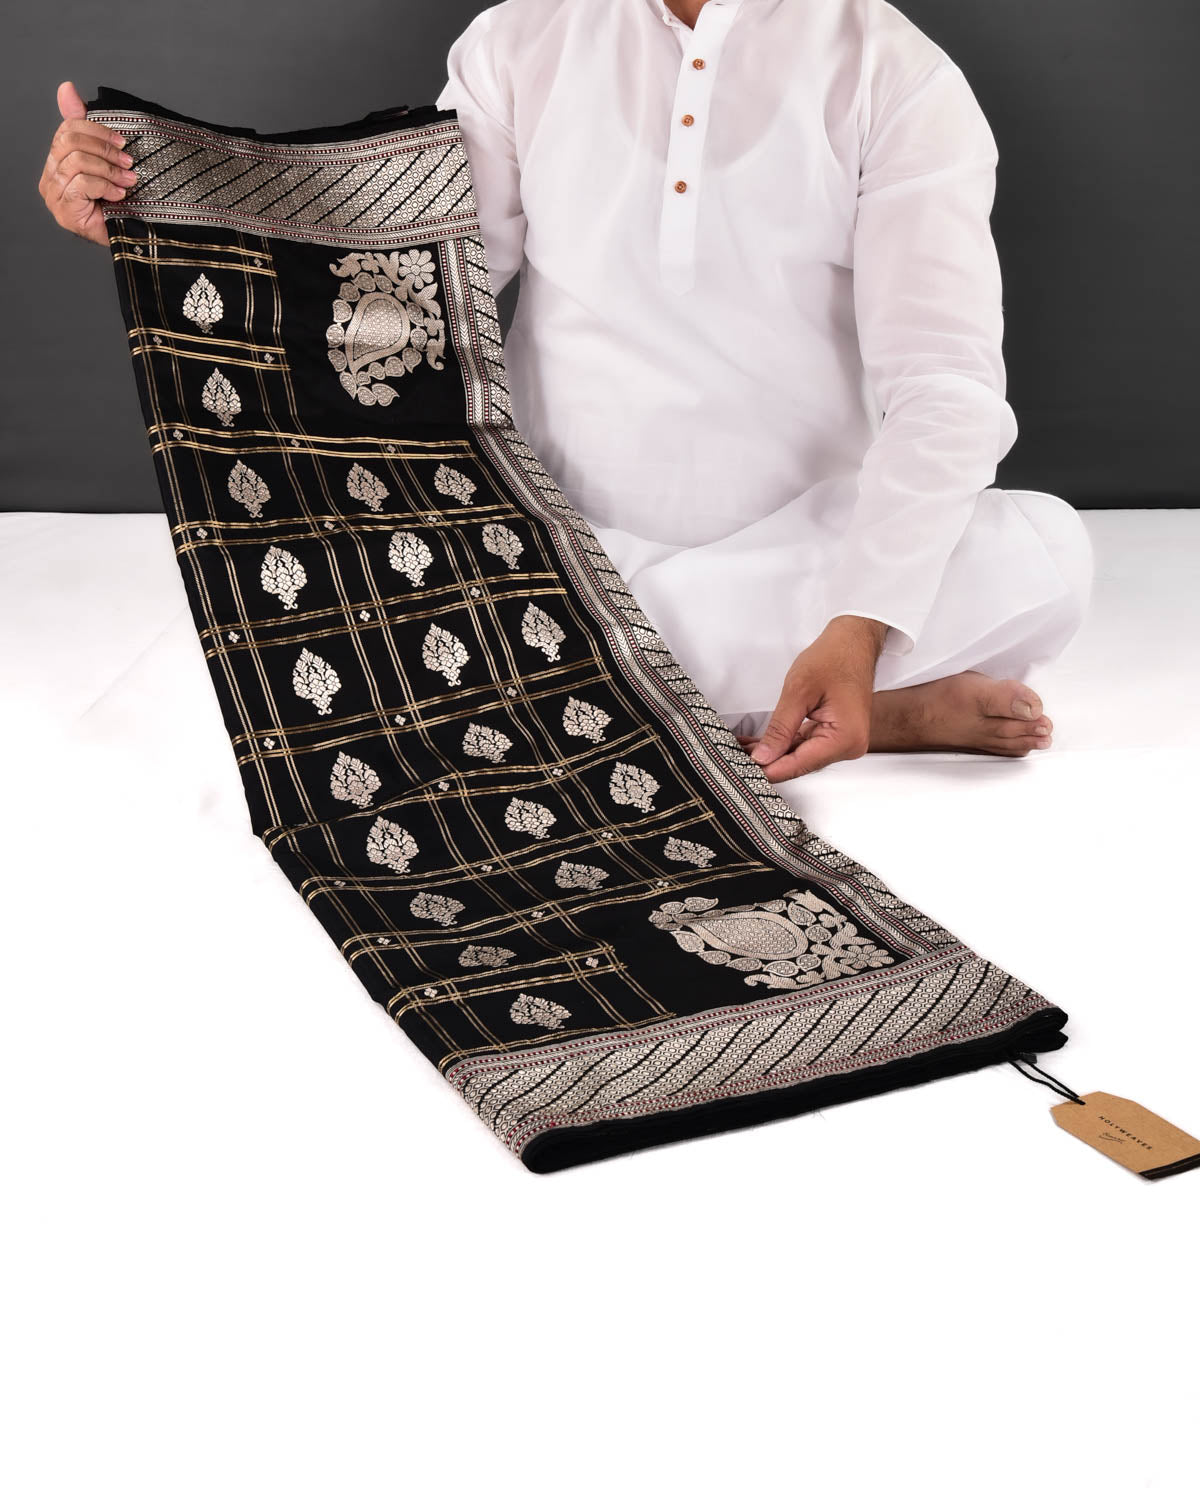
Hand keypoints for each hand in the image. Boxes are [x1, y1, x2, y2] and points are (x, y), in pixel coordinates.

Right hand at [38, 81, 137, 246]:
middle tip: (128, 162)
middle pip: (69, 143)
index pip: (67, 130)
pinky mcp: (64, 212)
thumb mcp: (106, 159)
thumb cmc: (119, 200)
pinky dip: (105, 186)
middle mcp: (50, 178)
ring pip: (77, 163)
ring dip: (109, 170)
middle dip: (104, 150)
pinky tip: (119, 195)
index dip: (96, 130)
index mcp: (57, 161)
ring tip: (128, 181)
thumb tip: (66, 88)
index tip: (123, 141)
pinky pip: (81, 184)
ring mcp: (54, 197)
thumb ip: (86, 127)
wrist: (133, 237)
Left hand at [742, 615, 888, 780]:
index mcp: (845, 738)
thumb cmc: (834, 658)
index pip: (800, 764)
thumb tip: (764, 756)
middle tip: (737, 758)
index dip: (770, 769)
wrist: (852, 642)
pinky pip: (805, 745)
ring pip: (800, 756)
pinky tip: (760, 743)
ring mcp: (843, 741)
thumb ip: (780, 728)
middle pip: (801, 763)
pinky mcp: (835, 735)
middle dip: (769, 761)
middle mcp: (849, 745)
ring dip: (773, 753)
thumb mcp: (798, 692)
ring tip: (742, 749)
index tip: (745, 772)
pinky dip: (783, 743)